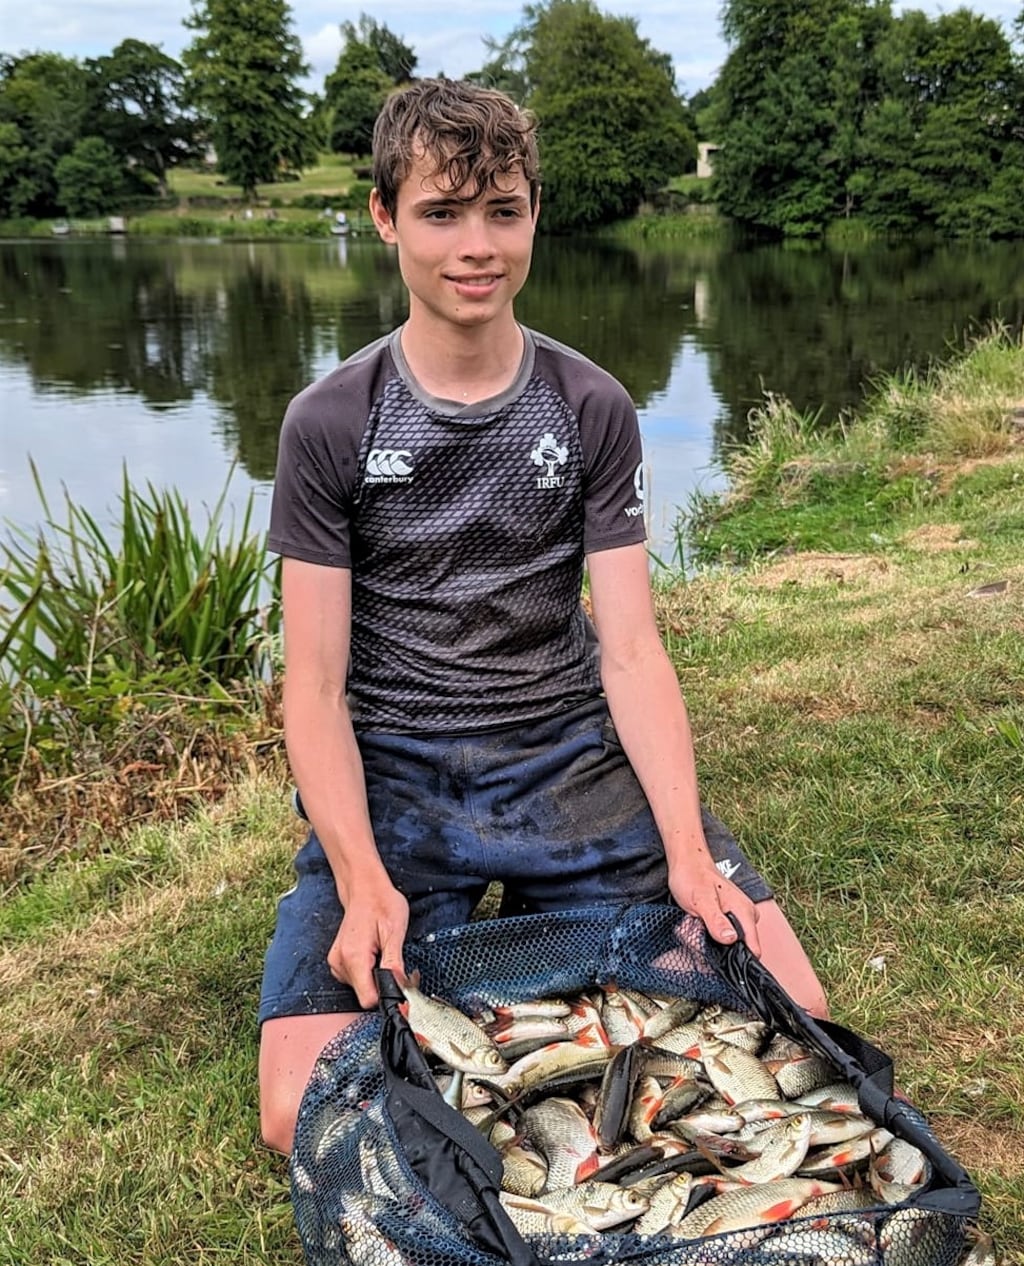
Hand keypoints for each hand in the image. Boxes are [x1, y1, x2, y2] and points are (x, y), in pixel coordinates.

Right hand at [327, 879, 408, 1008]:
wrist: (364, 888)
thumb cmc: (381, 903)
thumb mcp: (395, 931)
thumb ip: (395, 963)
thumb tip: (399, 987)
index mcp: (354, 957)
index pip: (368, 999)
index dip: (387, 994)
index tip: (399, 983)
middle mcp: (340, 962)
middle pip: (365, 994)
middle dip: (383, 984)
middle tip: (395, 962)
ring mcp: (336, 962)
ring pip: (360, 987)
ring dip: (375, 977)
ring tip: (383, 953)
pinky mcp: (337, 961)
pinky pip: (355, 978)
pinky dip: (367, 971)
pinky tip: (373, 954)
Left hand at [668, 858, 762, 957]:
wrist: (686, 861)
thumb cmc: (693, 876)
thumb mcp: (701, 900)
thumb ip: (716, 920)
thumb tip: (731, 939)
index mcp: (745, 912)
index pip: (753, 949)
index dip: (737, 959)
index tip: (716, 957)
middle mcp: (745, 916)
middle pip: (733, 949)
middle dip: (712, 946)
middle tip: (694, 928)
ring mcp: (736, 918)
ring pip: (722, 943)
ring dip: (704, 938)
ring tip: (692, 921)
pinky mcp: (726, 919)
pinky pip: (716, 935)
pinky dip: (703, 932)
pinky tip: (694, 921)